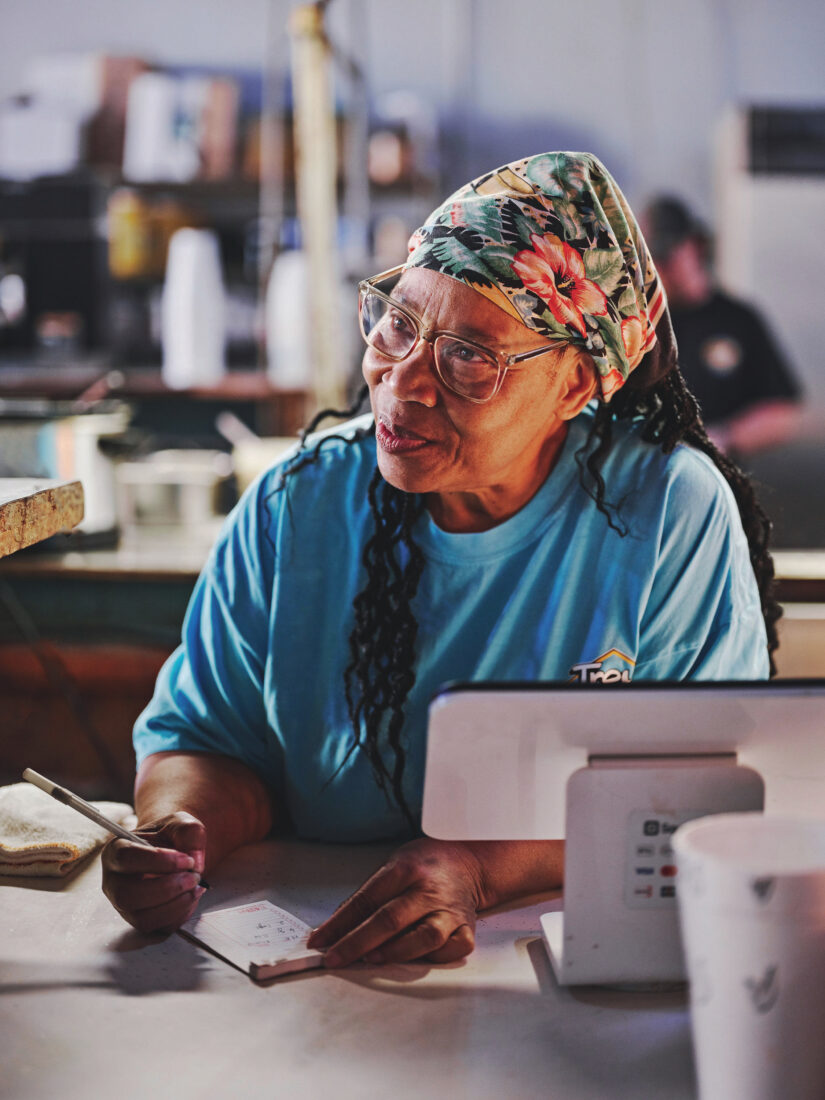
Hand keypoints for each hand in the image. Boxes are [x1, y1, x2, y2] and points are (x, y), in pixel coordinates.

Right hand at [101, 811, 206, 933]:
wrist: (175, 852)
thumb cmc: (171, 838)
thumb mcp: (182, 824)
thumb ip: (189, 833)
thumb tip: (194, 862)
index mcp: (116, 851)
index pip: (126, 858)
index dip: (159, 861)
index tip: (187, 860)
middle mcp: (114, 881)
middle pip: (127, 895)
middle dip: (167, 889)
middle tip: (193, 877)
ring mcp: (124, 905)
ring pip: (142, 918)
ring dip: (175, 905)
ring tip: (195, 888)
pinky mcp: (141, 921)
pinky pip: (158, 929)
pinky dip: (180, 915)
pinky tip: (190, 898)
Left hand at [307, 839, 483, 966]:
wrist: (467, 861)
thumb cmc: (424, 865)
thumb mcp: (392, 866)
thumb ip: (367, 897)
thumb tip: (334, 929)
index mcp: (405, 869)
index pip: (367, 899)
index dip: (340, 923)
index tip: (320, 941)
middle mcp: (428, 889)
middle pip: (391, 919)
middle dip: (357, 943)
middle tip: (335, 958)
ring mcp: (450, 910)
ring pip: (425, 937)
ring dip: (395, 952)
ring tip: (371, 960)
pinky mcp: (467, 927)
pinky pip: (454, 949)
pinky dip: (435, 959)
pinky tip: (416, 960)